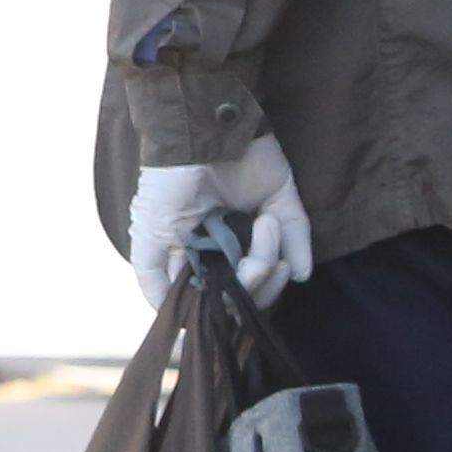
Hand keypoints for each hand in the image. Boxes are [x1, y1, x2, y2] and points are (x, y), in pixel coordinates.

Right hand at [124, 128, 311, 309]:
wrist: (199, 135)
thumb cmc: (168, 185)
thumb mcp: (149, 233)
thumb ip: (153, 276)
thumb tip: (168, 316)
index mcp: (197, 256)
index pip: (218, 300)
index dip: (223, 306)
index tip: (222, 298)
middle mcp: (228, 246)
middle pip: (250, 293)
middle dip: (254, 286)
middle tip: (251, 265)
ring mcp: (256, 228)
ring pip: (276, 273)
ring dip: (272, 259)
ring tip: (262, 225)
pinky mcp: (282, 206)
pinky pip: (300, 242)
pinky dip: (302, 256)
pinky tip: (295, 264)